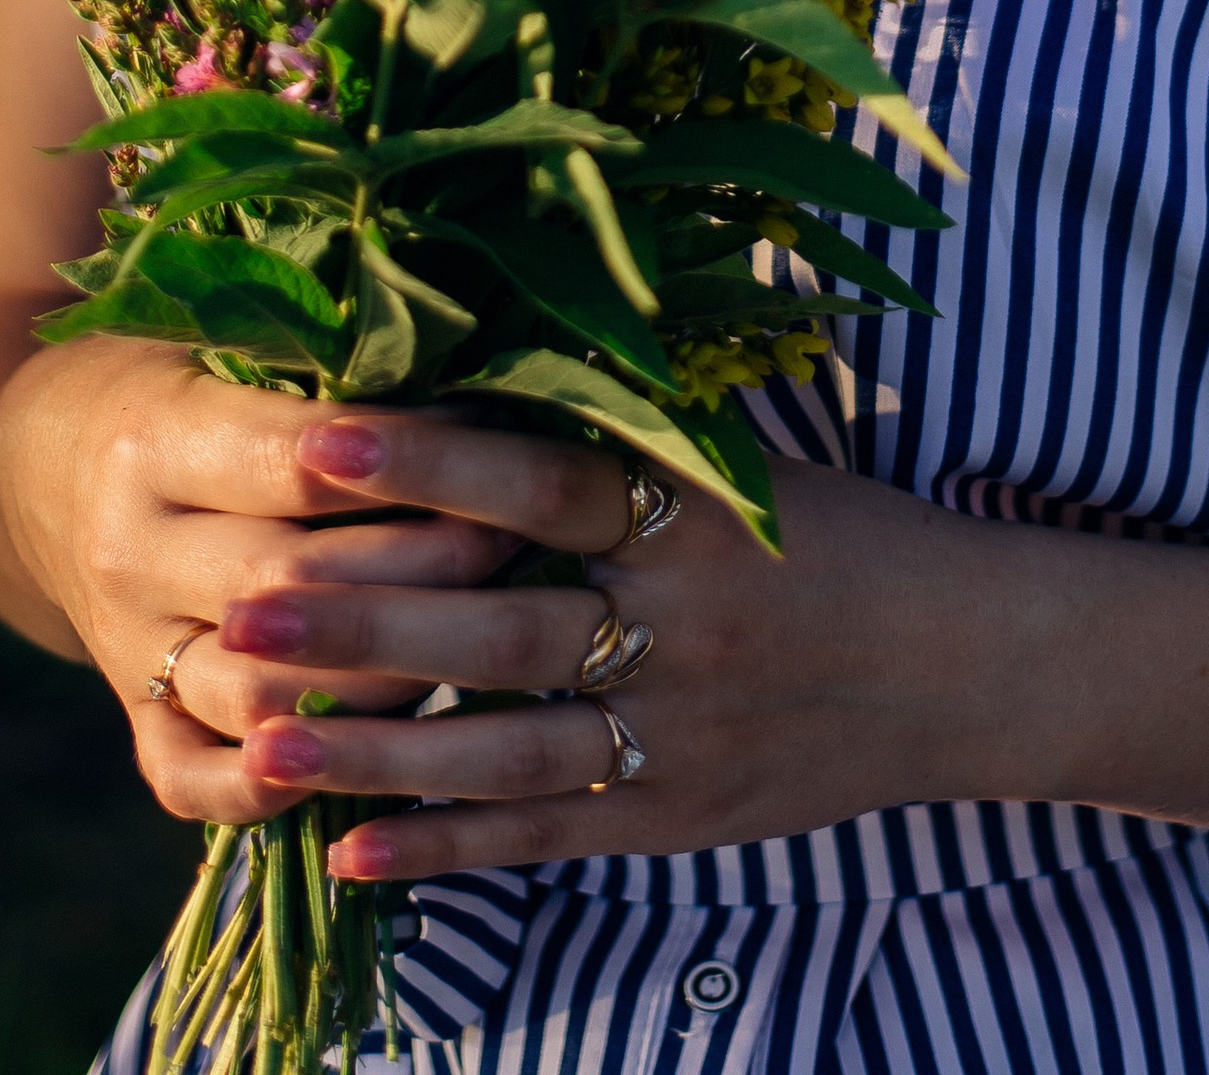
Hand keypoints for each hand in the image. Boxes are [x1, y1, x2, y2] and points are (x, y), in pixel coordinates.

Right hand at [0, 337, 537, 824]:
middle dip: (428, 570)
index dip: (414, 465)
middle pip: (296, 586)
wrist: (42, 461)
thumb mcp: (234, 343)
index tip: (506, 453)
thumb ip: (332, 372)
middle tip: (526, 541)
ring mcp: (125, 647)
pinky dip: (277, 787)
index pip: (300, 465)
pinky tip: (367, 763)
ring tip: (484, 641)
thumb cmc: (182, 374)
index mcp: (157, 439)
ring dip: (387, 678)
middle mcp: (130, 550)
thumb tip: (489, 383)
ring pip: (263, 692)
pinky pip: (194, 781)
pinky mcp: (132, 717)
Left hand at [187, 411, 1024, 879]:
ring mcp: (677, 738)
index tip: (319, 437)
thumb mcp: (747, 465)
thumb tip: (480, 355)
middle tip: (238, 612)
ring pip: (501, 752)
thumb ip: (624, 431)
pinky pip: (544, 837)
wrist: (970, 665)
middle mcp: (680, 630)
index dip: (431, 462)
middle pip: (498, 632)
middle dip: (363, 626)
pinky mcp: (677, 821)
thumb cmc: (840, 535)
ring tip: (258, 742)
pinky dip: (447, 849)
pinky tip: (350, 854)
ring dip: (373, 754)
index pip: (544, 482)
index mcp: (694, 519)